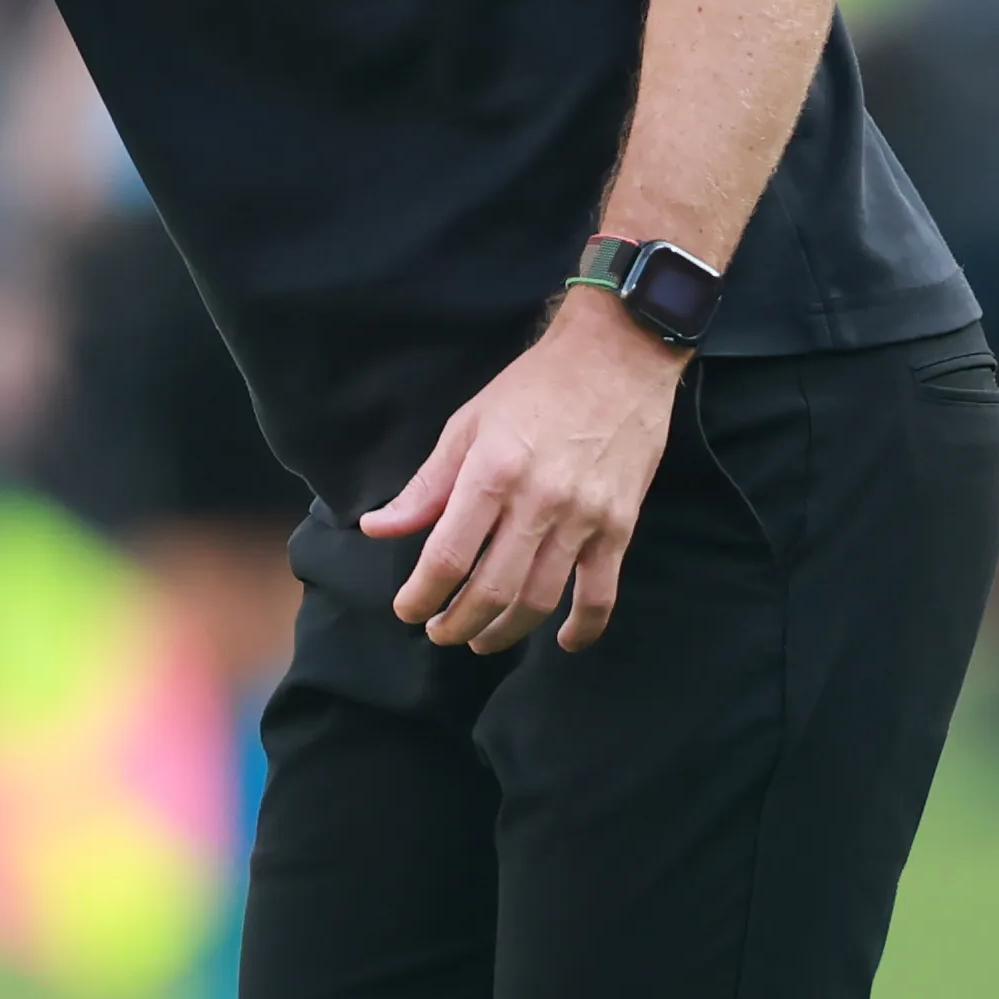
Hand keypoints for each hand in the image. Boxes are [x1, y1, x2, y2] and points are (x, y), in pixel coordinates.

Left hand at [363, 288, 684, 654]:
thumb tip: (378, 528)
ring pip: (539, 600)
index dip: (421, 595)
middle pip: (491, 590)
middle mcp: (538, 501)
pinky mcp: (619, 525)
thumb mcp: (468, 424)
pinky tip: (562, 641)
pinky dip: (582, 628)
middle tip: (439, 631)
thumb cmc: (535, 386)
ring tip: (481, 639)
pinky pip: (600, 593)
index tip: (407, 610)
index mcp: (492, 472)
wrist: (618, 356)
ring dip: (504, 632)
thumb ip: (426, 485)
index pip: (447, 556)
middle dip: (456, 624)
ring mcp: (583, 518)